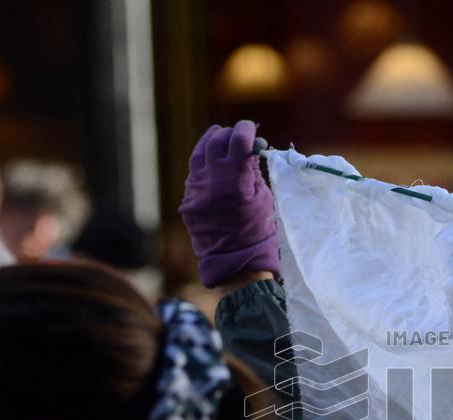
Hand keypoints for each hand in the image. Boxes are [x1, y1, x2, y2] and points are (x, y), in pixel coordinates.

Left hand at [179, 120, 279, 286]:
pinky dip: (203, 162)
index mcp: (236, 178)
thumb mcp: (263, 197)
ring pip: (199, 152)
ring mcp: (197, 188)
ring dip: (210, 142)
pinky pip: (194, 171)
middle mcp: (213, 179)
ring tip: (219, 137)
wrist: (234, 259)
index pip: (238, 139)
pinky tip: (211, 163)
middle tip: (237, 135)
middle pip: (216, 140)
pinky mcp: (189, 198)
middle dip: (228, 133)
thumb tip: (250, 150)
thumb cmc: (257, 229)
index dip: (245, 129)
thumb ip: (253, 171)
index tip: (251, 128)